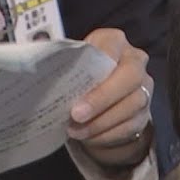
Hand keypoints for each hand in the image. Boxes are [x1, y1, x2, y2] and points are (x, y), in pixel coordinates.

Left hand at [68, 28, 153, 167]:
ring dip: (103, 122)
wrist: (98, 93)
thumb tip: (34, 65)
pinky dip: (109, 134)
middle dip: (102, 98)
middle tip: (76, 115)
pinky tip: (90, 138)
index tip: (77, 82)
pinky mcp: (144, 112)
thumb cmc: (79, 73)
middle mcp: (135, 61)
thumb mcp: (70, 61)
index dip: (98, 63)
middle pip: (130, 77)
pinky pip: (132, 125)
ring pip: (133, 104)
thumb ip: (61, 63)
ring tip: (77, 131)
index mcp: (114, 41)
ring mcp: (144, 87)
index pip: (111, 46)